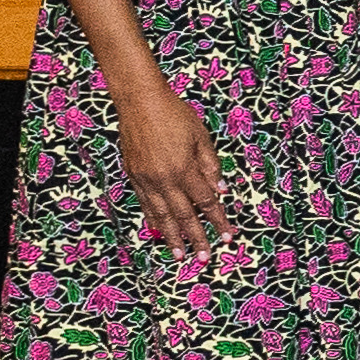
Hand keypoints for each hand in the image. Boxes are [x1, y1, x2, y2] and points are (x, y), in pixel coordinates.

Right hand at [115, 77, 227, 251]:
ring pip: (160, 214)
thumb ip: (211, 166)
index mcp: (184, 169)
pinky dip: (152, 218)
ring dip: (170, 236)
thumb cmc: (174, 114)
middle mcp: (163, 179)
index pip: (205, 202)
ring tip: (178, 254)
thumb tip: (220, 191)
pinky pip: (145, 203)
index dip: (217, 221)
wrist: (139, 101)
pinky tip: (157, 229)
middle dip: (195, 238)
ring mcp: (145, 179)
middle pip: (183, 215)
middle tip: (203, 258)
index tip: (227, 236)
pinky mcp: (133, 175)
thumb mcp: (201, 137)